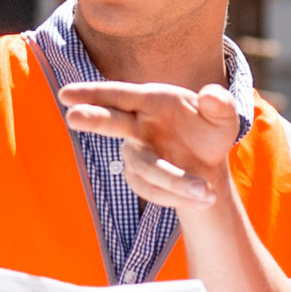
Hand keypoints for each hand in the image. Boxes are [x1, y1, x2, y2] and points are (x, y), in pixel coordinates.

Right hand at [60, 80, 235, 216]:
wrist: (209, 163)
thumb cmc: (210, 130)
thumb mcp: (224, 118)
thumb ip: (220, 105)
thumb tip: (211, 95)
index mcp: (154, 100)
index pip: (120, 95)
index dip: (93, 93)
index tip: (66, 94)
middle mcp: (138, 125)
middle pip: (111, 121)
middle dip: (94, 118)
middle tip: (72, 117)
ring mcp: (136, 153)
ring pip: (146, 168)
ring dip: (174, 182)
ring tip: (205, 192)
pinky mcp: (140, 179)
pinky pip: (153, 191)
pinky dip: (178, 197)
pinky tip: (202, 198)